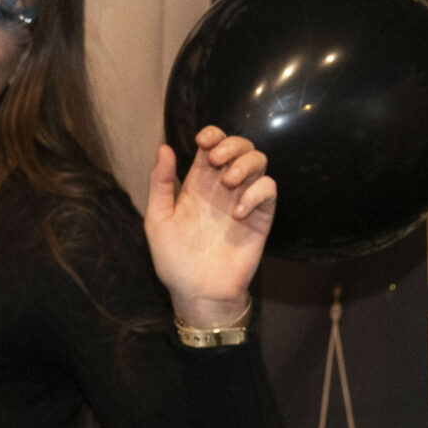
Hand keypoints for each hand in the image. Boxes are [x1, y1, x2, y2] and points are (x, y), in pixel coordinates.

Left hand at [145, 126, 273, 328]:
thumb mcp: (158, 219)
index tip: (203, 142)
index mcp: (198, 184)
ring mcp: (244, 200)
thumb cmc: (174, 260)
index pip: (212, 146)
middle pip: (240, 147)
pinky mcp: (261, 218)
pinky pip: (269, 190)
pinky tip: (237, 212)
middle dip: (231, 144)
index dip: (212, 135)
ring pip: (259, 162)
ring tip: (228, 182)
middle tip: (216, 160)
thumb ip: (160, 184)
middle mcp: (223, 188)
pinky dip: (256, 193)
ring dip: (246, 163)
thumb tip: (165, 147)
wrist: (197, 293)